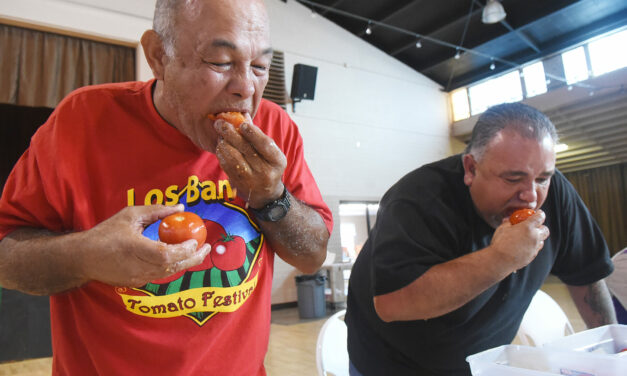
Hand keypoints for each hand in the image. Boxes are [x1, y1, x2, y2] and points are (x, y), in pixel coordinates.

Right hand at [78, 204, 209, 286]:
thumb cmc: (106, 233)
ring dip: (185, 263)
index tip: (196, 241)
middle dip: (193, 258)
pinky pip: (160, 275)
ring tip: (198, 251)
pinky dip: (172, 267)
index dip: (184, 250)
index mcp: (134, 249)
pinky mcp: (136, 283)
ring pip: (168, 273)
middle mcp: (137, 267)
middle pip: (172, 267)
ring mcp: (137, 278)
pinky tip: (179, 257)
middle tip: (207, 248)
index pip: (166, 255)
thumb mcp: (130, 215)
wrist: (83, 258)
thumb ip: (156, 211)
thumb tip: (180, 207)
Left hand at [213, 119, 286, 207]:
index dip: (253, 133)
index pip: (265, 144)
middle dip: (231, 134)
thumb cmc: (268, 166)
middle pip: (247, 150)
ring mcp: (252, 180)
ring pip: (234, 158)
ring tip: (220, 135)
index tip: (242, 124)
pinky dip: (221, 154)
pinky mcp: (239, 184)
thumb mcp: (269, 152)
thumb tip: (243, 115)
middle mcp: (266, 172)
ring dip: (224, 144)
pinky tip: (220, 146)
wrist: (266, 194)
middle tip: (220, 123)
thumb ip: (256, 134)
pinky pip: (227, 166)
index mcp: (278, 161)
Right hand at [489, 210, 549, 271]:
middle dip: (541, 227)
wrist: (500, 260)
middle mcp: (534, 237)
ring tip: (527, 238)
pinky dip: (532, 246)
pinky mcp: (532, 256)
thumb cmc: (500, 243)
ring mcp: (534, 248)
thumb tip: (508, 220)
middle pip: (545, 230)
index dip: (540, 214)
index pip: (540, 217)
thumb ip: (508, 223)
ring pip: (542, 241)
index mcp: (528, 227)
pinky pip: (536, 249)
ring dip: (537, 238)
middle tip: (533, 227)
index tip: (539, 213)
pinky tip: (523, 246)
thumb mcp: (502, 228)